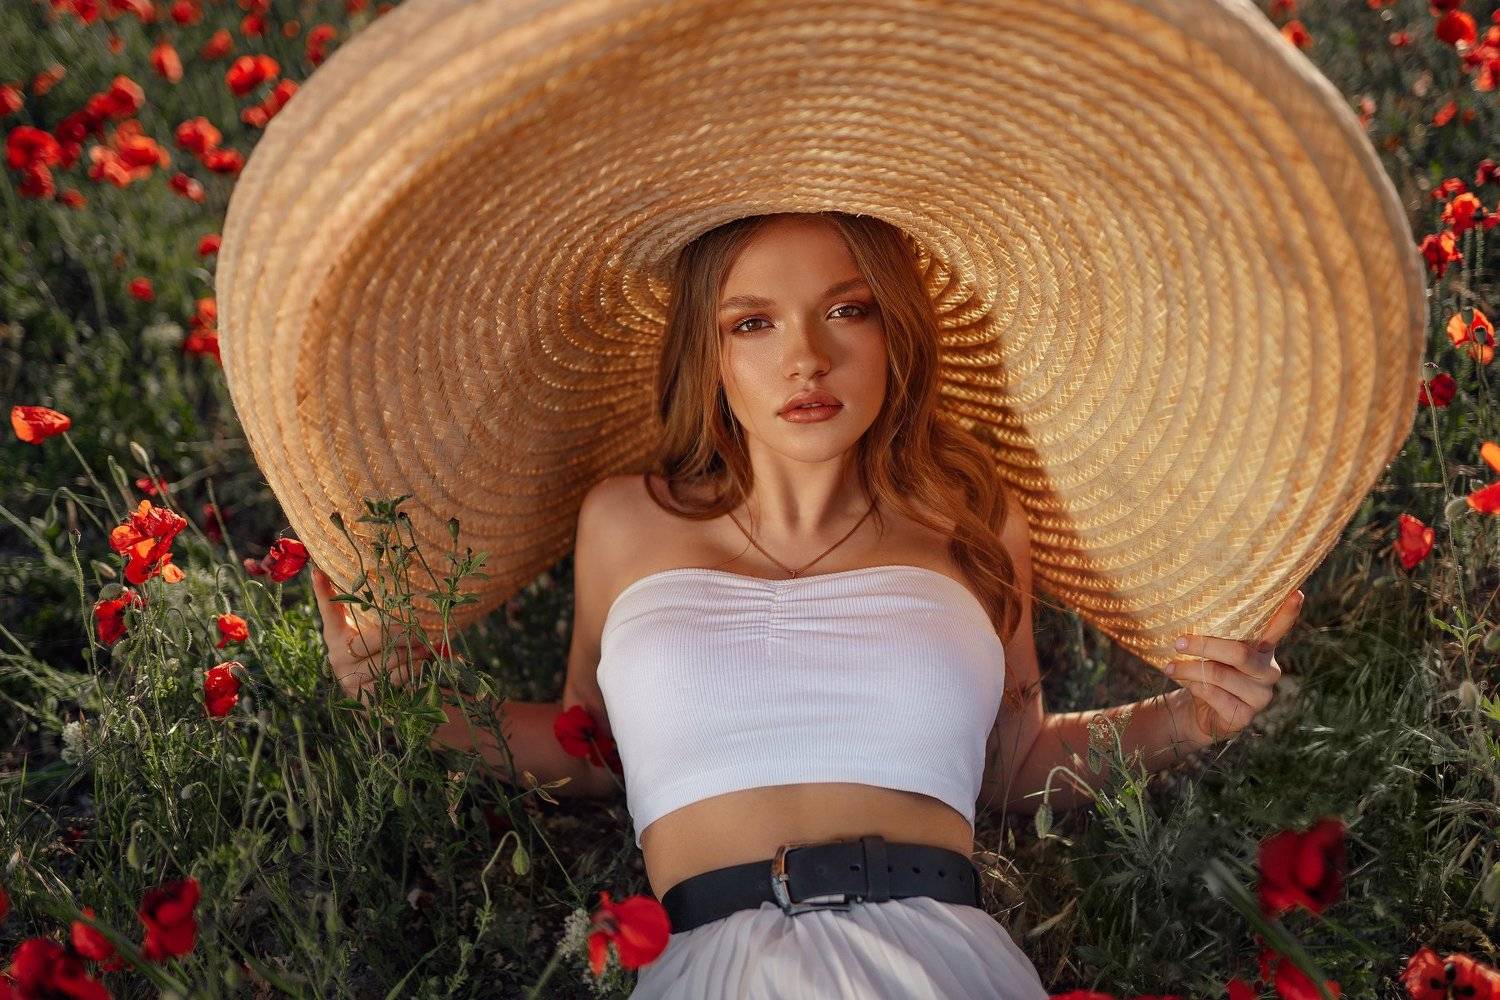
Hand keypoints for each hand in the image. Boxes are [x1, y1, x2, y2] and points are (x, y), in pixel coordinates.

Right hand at [310, 562, 434, 700]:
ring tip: (428, 647)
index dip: (323, 593)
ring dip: (412, 653)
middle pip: (374, 639)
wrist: (375, 700)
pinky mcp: (363, 698)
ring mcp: (349, 679)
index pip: (329, 612)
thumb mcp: (369, 636)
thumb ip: (371, 616)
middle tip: (421, 630)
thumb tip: (355, 584)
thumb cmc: (374, 657)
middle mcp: (338, 657)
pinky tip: (422, 664)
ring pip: (387, 660)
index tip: (318, 572)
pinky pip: (393, 680)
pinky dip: (411, 671)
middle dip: (402, 634)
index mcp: (336, 636)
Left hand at [1166, 589, 1304, 743]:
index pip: (1278, 628)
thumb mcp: (1211, 650)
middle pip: (1239, 653)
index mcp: (1263, 649)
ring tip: (1170, 667)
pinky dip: (1195, 687)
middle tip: (1178, 642)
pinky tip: (1189, 685)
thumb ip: (1214, 634)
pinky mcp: (1246, 716)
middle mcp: (1268, 671)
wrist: (1197, 710)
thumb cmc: (1206, 670)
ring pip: (1220, 675)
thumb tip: (1189, 611)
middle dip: (1204, 646)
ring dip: (1189, 669)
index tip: (1297, 593)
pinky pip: (1214, 695)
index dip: (1288, 613)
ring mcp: (1261, 696)